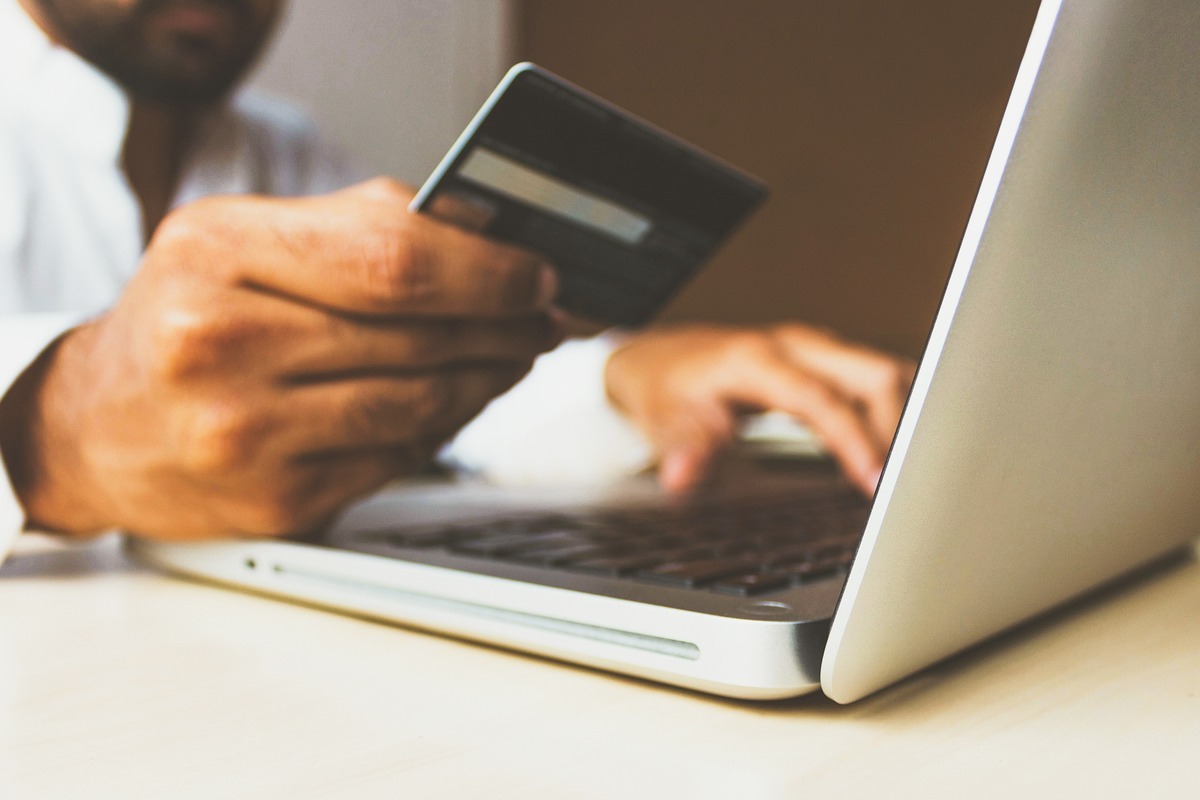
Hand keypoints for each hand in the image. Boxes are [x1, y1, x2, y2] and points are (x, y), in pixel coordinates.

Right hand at [0, 179, 560, 539]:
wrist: (97, 426)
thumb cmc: (185, 317)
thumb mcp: (242, 238)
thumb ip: (360, 226)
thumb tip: (488, 234)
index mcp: (217, 253)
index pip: (394, 260)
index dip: (489, 271)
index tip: (539, 274)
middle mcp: (221, 345)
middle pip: (419, 335)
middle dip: (507, 325)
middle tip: (546, 317)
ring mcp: (246, 435)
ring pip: (421, 405)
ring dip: (489, 379)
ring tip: (513, 355)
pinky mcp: (276, 501)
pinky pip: (398, 458)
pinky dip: (443, 427)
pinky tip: (457, 401)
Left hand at [604, 323, 914, 494]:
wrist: (661, 358)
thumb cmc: (666, 388)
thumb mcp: (664, 420)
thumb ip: (684, 447)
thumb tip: (681, 476)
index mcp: (757, 359)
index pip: (822, 399)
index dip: (854, 440)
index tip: (876, 482)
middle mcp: (795, 345)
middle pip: (873, 374)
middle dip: (900, 429)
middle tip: (908, 485)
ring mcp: (815, 349)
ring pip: (884, 373)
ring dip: (906, 419)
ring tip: (915, 473)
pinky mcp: (825, 361)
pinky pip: (876, 381)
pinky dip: (896, 412)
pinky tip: (902, 450)